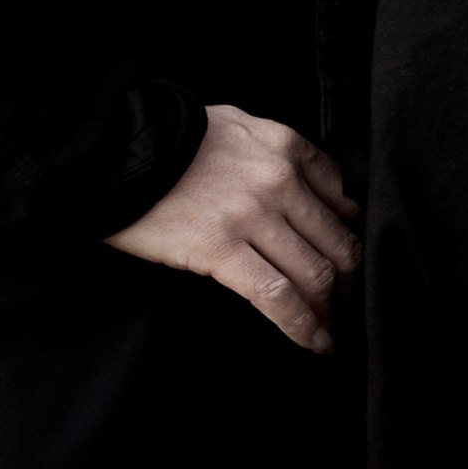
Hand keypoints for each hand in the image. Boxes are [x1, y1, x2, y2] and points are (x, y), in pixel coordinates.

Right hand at [103, 103, 360, 353]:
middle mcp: (280, 179)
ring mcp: (253, 215)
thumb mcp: (238, 126)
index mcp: (287, 147)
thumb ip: (278, 152)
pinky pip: (277, 296)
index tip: (352, 265)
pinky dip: (302, 325)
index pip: (345, 201)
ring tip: (333, 333)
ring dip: (332, 311)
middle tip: (352, 309)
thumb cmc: (170, 139)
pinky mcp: (221, 248)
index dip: (354, 239)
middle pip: (340, 242)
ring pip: (316, 274)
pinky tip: (313, 342)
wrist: (114, 149)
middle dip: (354, 284)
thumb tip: (310, 190)